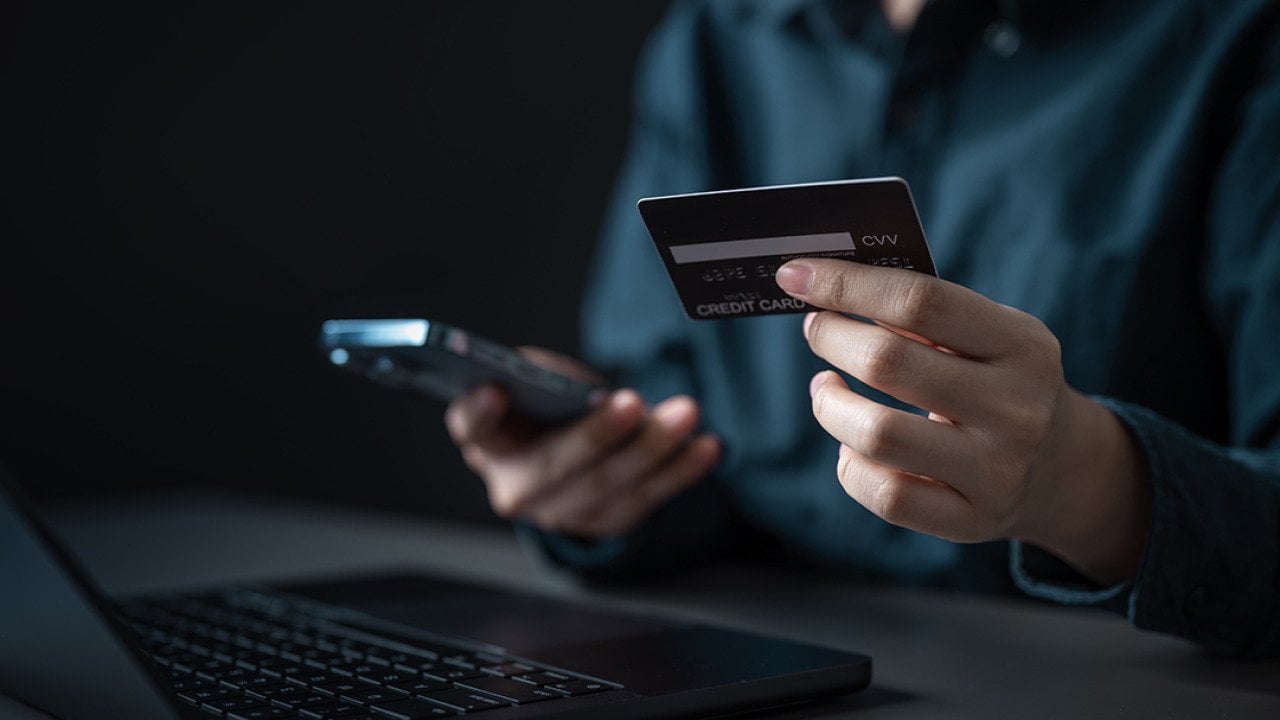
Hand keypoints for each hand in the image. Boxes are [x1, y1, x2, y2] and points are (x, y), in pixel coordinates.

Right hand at [444, 347, 720, 538]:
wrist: (573, 451)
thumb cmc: (551, 405)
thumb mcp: (539, 380)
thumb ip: (546, 379)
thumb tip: (585, 396)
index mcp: (487, 442)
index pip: (472, 428)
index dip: (477, 413)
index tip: (493, 390)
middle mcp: (516, 489)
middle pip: (554, 467)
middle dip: (596, 435)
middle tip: (630, 403)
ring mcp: (563, 513)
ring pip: (608, 486)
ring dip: (652, 450)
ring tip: (685, 414)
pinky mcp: (607, 522)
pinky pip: (646, 498)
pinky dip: (680, 472)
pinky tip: (707, 447)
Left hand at [775, 260, 1148, 584]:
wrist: (1062, 469)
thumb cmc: (998, 381)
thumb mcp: (989, 336)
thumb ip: (923, 313)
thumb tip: (824, 284)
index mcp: (1023, 346)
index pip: (921, 301)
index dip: (847, 284)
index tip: (794, 273)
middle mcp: (1016, 408)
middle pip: (889, 363)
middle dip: (831, 337)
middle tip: (815, 328)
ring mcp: (996, 470)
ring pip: (877, 434)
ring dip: (829, 405)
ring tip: (825, 388)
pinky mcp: (971, 520)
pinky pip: (884, 494)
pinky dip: (849, 465)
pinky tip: (850, 444)